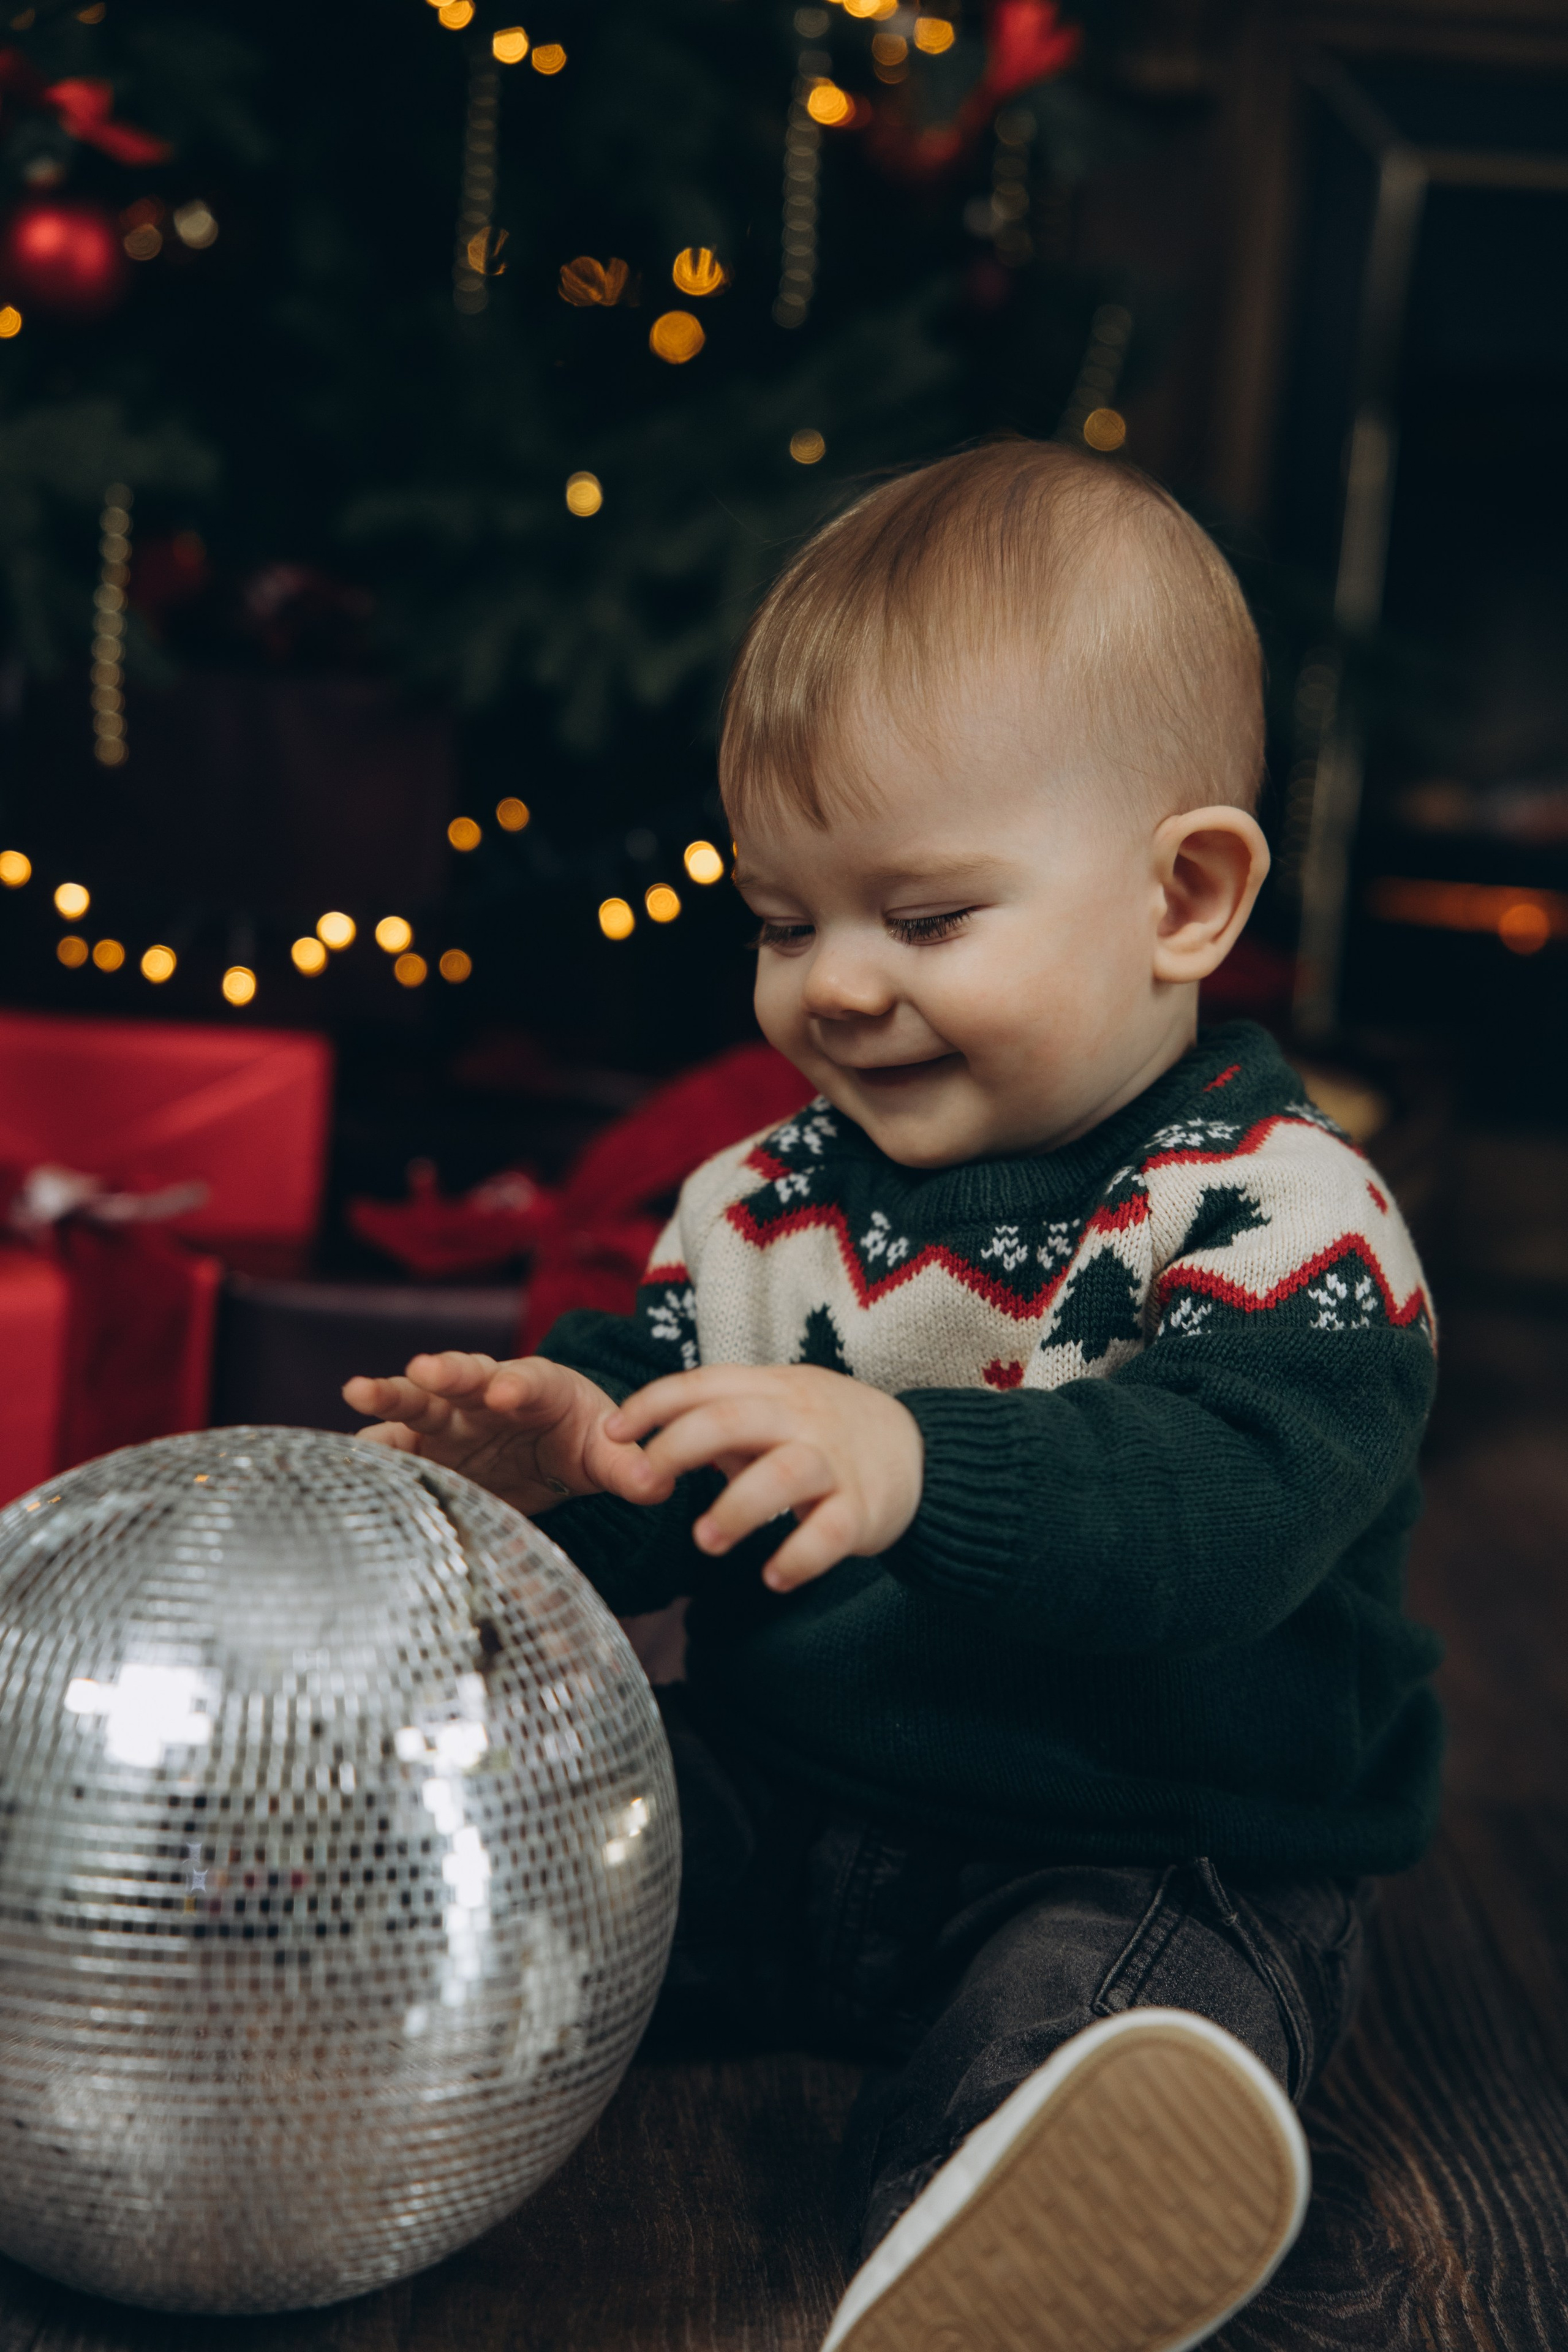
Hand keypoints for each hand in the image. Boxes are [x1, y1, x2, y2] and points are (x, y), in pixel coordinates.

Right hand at [342, 1353, 669, 1519]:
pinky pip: (395, 1445)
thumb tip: (660, 1483)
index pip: (530, 1381)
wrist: (551, 1448)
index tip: (507, 1393)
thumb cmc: (582, 1442)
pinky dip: (370, 1449)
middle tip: (425, 1369)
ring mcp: (452, 1422)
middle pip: (466, 1378)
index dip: (518, 1385)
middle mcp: (487, 1396)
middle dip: (447, 1373)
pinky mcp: (427, 1450)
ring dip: (390, 1398)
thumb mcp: (610, 1455)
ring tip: (357, 1390)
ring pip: (419, 1404)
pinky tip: (338, 1454)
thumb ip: (631, 1468)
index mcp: (540, 1387)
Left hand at [606, 1364, 922, 1591]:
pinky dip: (800, 1556)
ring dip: (738, 1508)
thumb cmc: (829, 1431)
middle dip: (679, 1448)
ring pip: (783, 1474)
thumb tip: (651, 1443)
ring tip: (704, 1541)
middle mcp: (803, 1418)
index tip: (611, 1431)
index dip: (653, 1404)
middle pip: (733, 1421)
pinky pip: (831, 1532)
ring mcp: (836, 1463)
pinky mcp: (864, 1509)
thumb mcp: (779, 1408)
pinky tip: (772, 1577)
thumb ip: (721, 1420)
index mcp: (774, 1389)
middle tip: (644, 1482)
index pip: (705, 1384)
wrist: (922, 1452)